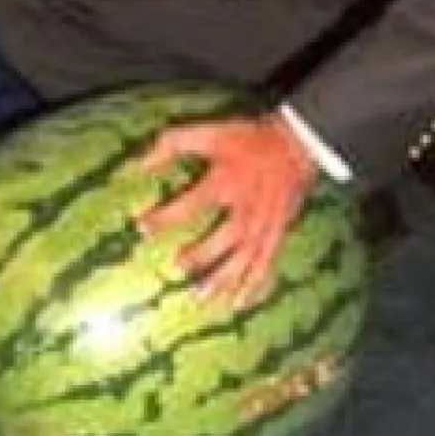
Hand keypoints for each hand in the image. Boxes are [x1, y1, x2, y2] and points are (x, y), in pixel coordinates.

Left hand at [136, 113, 317, 305]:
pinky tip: (241, 303)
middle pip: (225, 238)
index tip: (141, 226)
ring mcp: (265, 223)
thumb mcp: (208, 132)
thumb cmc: (247, 139)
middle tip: (177, 266)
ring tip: (203, 298)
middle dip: (202, 255)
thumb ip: (172, 144)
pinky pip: (267, 263)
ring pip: (246, 258)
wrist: (295, 144)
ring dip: (225, 280)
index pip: (193, 203)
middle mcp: (247, 207)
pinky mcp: (278, 233)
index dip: (165, 216)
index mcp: (228, 181)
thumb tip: (139, 164)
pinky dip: (255, 285)